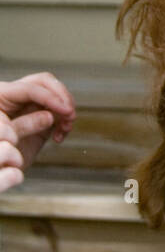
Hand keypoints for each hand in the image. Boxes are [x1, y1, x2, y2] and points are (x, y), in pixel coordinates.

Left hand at [0, 72, 75, 191]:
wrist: (0, 168)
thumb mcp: (5, 137)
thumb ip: (26, 124)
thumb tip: (49, 116)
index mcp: (1, 95)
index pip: (30, 89)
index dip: (50, 98)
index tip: (66, 110)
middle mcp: (16, 96)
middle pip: (45, 83)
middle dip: (61, 97)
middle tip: (70, 114)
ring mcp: (29, 105)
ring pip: (55, 95)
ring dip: (65, 110)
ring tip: (66, 127)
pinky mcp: (39, 118)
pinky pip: (57, 113)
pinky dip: (64, 122)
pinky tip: (59, 137)